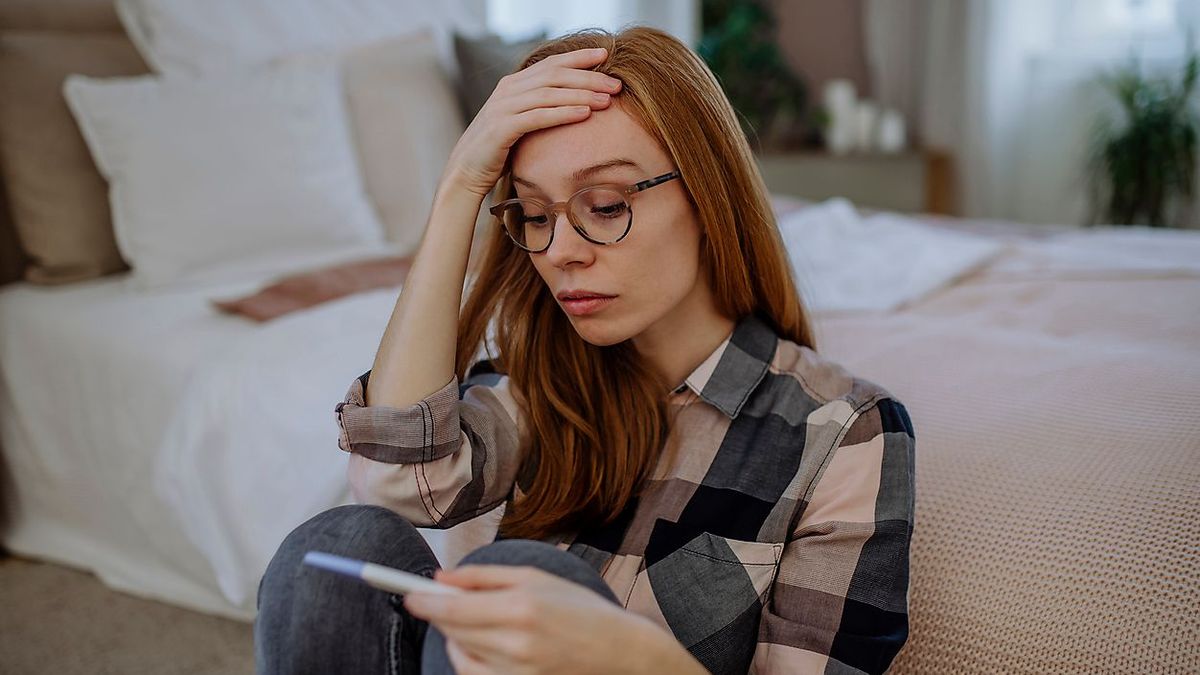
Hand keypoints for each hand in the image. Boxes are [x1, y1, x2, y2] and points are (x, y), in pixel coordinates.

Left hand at [403, 564, 701, 674]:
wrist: (619, 653)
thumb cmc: (580, 609)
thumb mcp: (536, 578)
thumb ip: (485, 577)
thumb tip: (442, 577)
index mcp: (521, 607)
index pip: (453, 608)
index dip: (424, 602)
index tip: (408, 595)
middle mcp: (516, 643)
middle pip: (452, 631)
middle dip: (439, 614)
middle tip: (442, 600)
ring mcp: (516, 672)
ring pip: (461, 654)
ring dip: (456, 636)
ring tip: (478, 622)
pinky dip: (469, 659)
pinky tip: (483, 645)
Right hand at [441, 47, 622, 197]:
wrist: (466, 171)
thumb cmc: (499, 150)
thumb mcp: (520, 122)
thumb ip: (539, 108)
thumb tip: (573, 104)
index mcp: (514, 84)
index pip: (551, 63)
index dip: (579, 57)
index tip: (606, 56)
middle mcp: (508, 90)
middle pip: (554, 74)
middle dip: (588, 76)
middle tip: (616, 84)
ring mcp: (503, 107)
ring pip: (549, 93)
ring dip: (581, 94)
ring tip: (607, 100)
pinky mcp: (501, 128)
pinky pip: (538, 116)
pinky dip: (563, 113)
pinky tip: (584, 113)